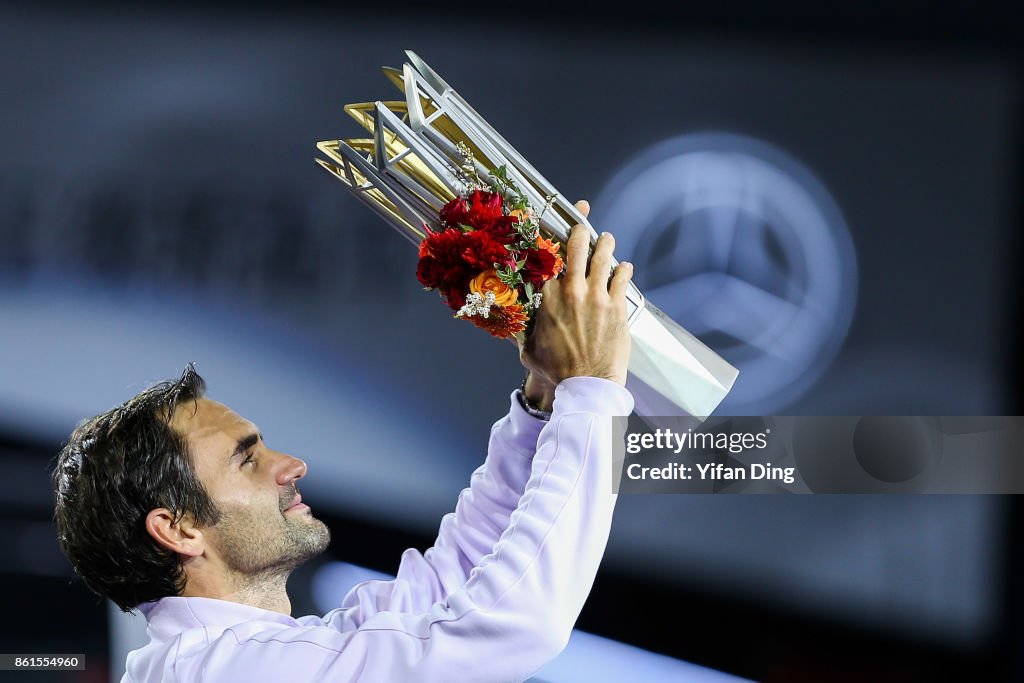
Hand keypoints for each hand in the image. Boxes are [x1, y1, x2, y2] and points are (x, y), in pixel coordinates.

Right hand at [520, 200, 632, 394]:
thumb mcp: (529, 352)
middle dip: (578, 232)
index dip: (552, 258)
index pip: (549, 268)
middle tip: (581, 223)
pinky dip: (623, 270)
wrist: (587, 384)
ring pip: (602, 258)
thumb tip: (514, 331)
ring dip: (605, 244)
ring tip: (607, 238)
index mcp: (548, 299)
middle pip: (575, 250)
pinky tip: (625, 267)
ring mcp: (596, 296)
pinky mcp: (617, 306)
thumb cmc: (558, 372)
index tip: (554, 250)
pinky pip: (621, 278)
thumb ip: (522, 336)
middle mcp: (572, 292)